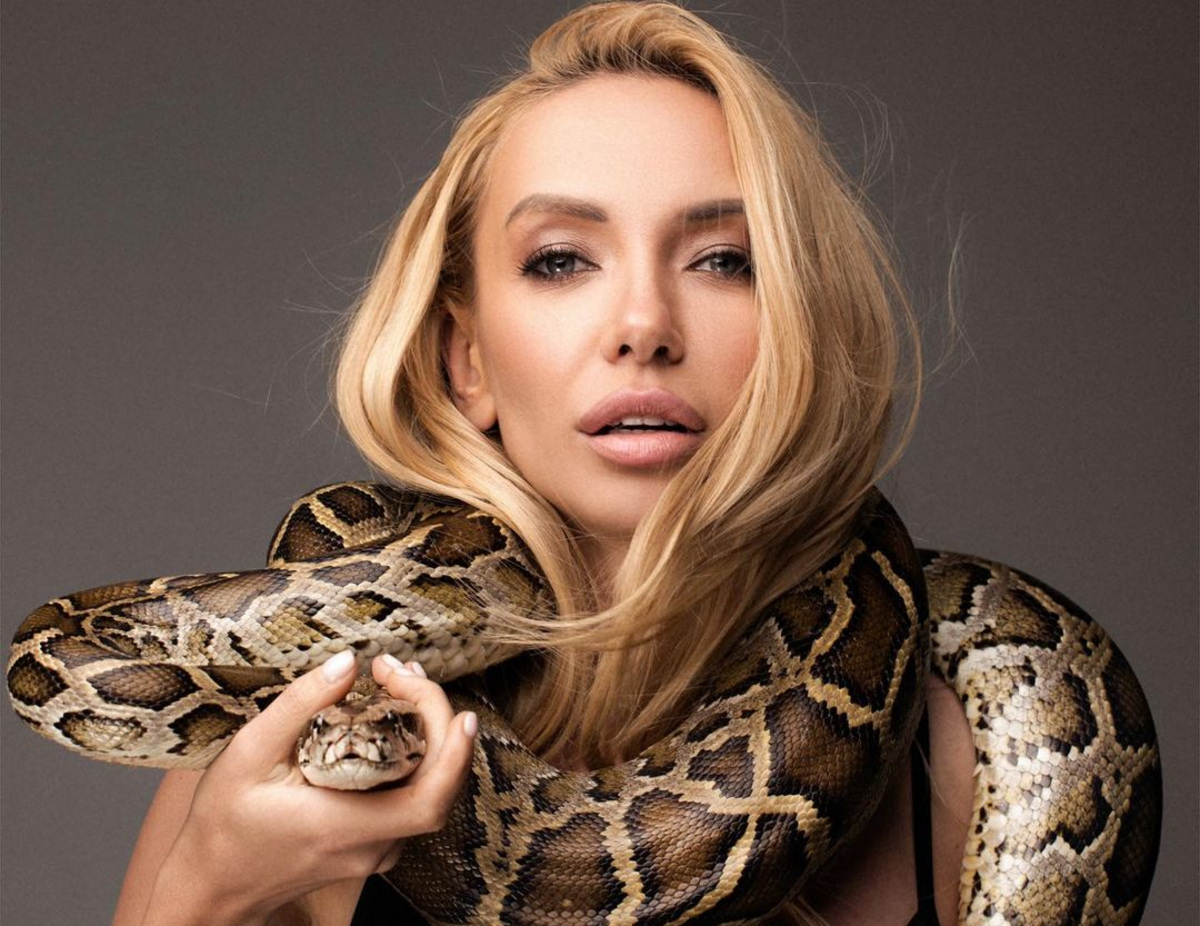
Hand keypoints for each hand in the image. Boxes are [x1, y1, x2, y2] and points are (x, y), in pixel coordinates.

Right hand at [142, 651, 476, 925]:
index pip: (427, 801)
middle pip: (439, 786)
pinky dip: (414, 754)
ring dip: (428, 733)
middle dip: (436, 720)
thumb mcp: (248, 753)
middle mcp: (370, 846)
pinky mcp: (373, 846)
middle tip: (400, 672)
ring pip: (429, 789)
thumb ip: (300, 705)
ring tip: (399, 682)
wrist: (213, 886)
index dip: (456, 756)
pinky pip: (411, 797)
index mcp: (343, 827)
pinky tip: (393, 717)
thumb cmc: (223, 824)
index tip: (457, 710)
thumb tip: (347, 663)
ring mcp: (376, 851)